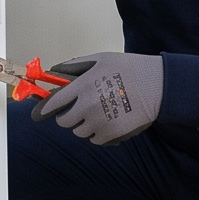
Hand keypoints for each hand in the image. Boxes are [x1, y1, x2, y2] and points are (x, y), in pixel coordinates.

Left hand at [31, 52, 163, 145]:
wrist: (159, 86)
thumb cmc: (130, 69)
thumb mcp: (102, 59)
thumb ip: (76, 66)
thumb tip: (55, 71)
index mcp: (83, 85)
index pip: (54, 103)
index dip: (45, 110)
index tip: (39, 114)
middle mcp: (88, 105)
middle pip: (64, 121)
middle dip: (68, 116)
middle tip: (80, 110)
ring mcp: (99, 122)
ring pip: (79, 132)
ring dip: (84, 125)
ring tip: (100, 113)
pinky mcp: (111, 135)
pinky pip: (95, 139)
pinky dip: (98, 134)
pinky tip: (109, 122)